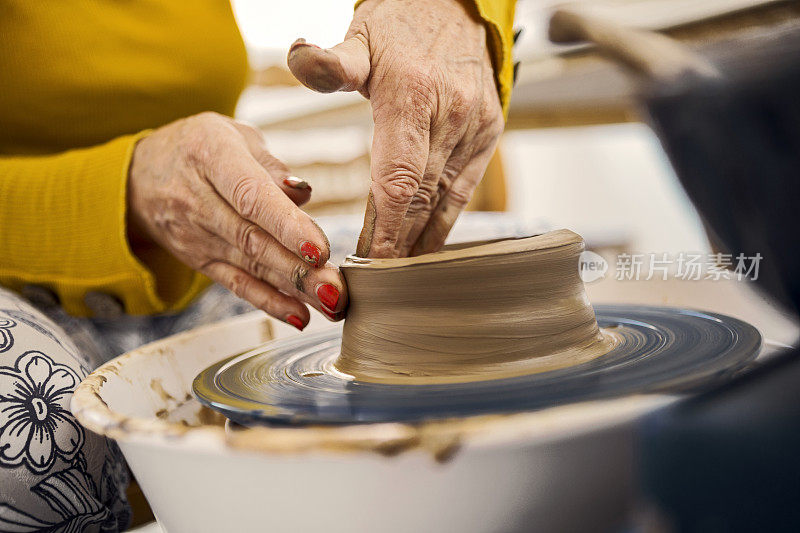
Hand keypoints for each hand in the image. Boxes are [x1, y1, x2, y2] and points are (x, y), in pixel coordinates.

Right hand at [127, 112, 346, 328]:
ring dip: (293, 289)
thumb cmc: (200, 147)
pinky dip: (269, 302)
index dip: (286, 225)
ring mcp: (196, 235)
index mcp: (211, 155)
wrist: (140, 175)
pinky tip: (299, 315)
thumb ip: (271, 165)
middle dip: (299, 269)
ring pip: (250, 266)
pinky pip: (236, 284)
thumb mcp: (233, 135)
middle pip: (253, 239)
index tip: (319, 249)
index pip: (250, 196)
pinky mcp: (199, 261)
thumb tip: (303, 194)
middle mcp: (197, 199)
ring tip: (330, 303)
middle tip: (336, 288)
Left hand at [288, 0, 503, 257]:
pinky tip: (427, 250)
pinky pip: (464, 191)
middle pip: (420, 200)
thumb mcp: (361, 35)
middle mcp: (450, 116)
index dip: (384, 230)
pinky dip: (444, 223)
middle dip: (397, 245)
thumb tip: (299, 57)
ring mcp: (475, 128)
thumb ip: (331, 61)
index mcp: (413, 95)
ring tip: (400, 279)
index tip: (368, 265)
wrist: (458, 5)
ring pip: (444, 201)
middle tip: (375, 284)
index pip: (397, 181)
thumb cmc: (400, 23)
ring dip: (421, 242)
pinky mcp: (489, 135)